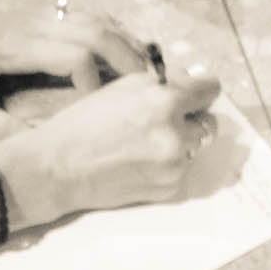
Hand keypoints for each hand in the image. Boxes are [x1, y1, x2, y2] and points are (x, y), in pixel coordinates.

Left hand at [0, 1, 150, 140]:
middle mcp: (37, 25)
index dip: (95, 82)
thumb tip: (31, 152)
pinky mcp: (40, 14)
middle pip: (98, 32)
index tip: (99, 110)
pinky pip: (87, 15)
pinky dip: (112, 28)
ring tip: (148, 70)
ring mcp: (41, 15)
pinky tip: (123, 47)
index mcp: (18, 47)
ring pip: (97, 19)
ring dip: (126, 41)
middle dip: (129, 59)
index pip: (75, 55)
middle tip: (153, 88)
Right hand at [0, 66, 225, 218]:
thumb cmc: (85, 123)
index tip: (196, 91)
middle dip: (192, 117)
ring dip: (180, 141)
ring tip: (146, 142)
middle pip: (208, 121)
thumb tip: (194, 79)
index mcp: (165, 102)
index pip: (211, 89)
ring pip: (195, 146)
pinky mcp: (168, 189)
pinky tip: (140, 160)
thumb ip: (164, 81)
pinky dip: (168, 163)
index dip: (201, 88)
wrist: (59, 169)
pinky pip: (181, 169)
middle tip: (167, 118)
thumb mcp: (123, 86)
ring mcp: (174, 166)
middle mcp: (175, 135)